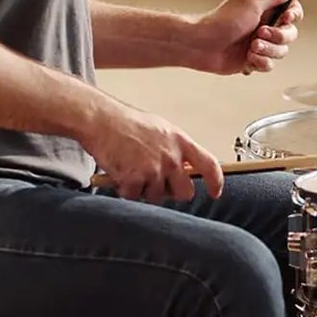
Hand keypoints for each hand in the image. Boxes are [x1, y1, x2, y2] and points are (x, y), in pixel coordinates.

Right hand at [82, 102, 223, 203]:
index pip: (209, 165)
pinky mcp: (135, 179)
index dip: (216, 182)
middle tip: (157, 183)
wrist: (101, 120)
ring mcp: (153, 170)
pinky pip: (135, 196)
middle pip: (185, 191)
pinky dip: (126, 190)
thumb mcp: (160, 129)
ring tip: (132, 170)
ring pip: (157, 197)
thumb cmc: (126, 122)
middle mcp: (171, 157)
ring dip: (145, 190)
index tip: (215, 192)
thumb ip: (175, 148)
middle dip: (172, 192)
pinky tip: (121, 174)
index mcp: (180, 142)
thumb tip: (183, 166)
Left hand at [189, 0, 304, 75]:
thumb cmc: (223, 21)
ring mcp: (260, 45)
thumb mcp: (251, 4)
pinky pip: (269, 65)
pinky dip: (260, 62)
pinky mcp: (253, 61)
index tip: (286, 17)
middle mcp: (265, 27)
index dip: (293, 15)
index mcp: (266, 11)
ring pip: (281, 52)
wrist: (202, 45)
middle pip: (290, 34)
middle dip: (278, 36)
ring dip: (268, 50)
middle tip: (260, 33)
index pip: (292, 11)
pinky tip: (248, 59)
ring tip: (251, 47)